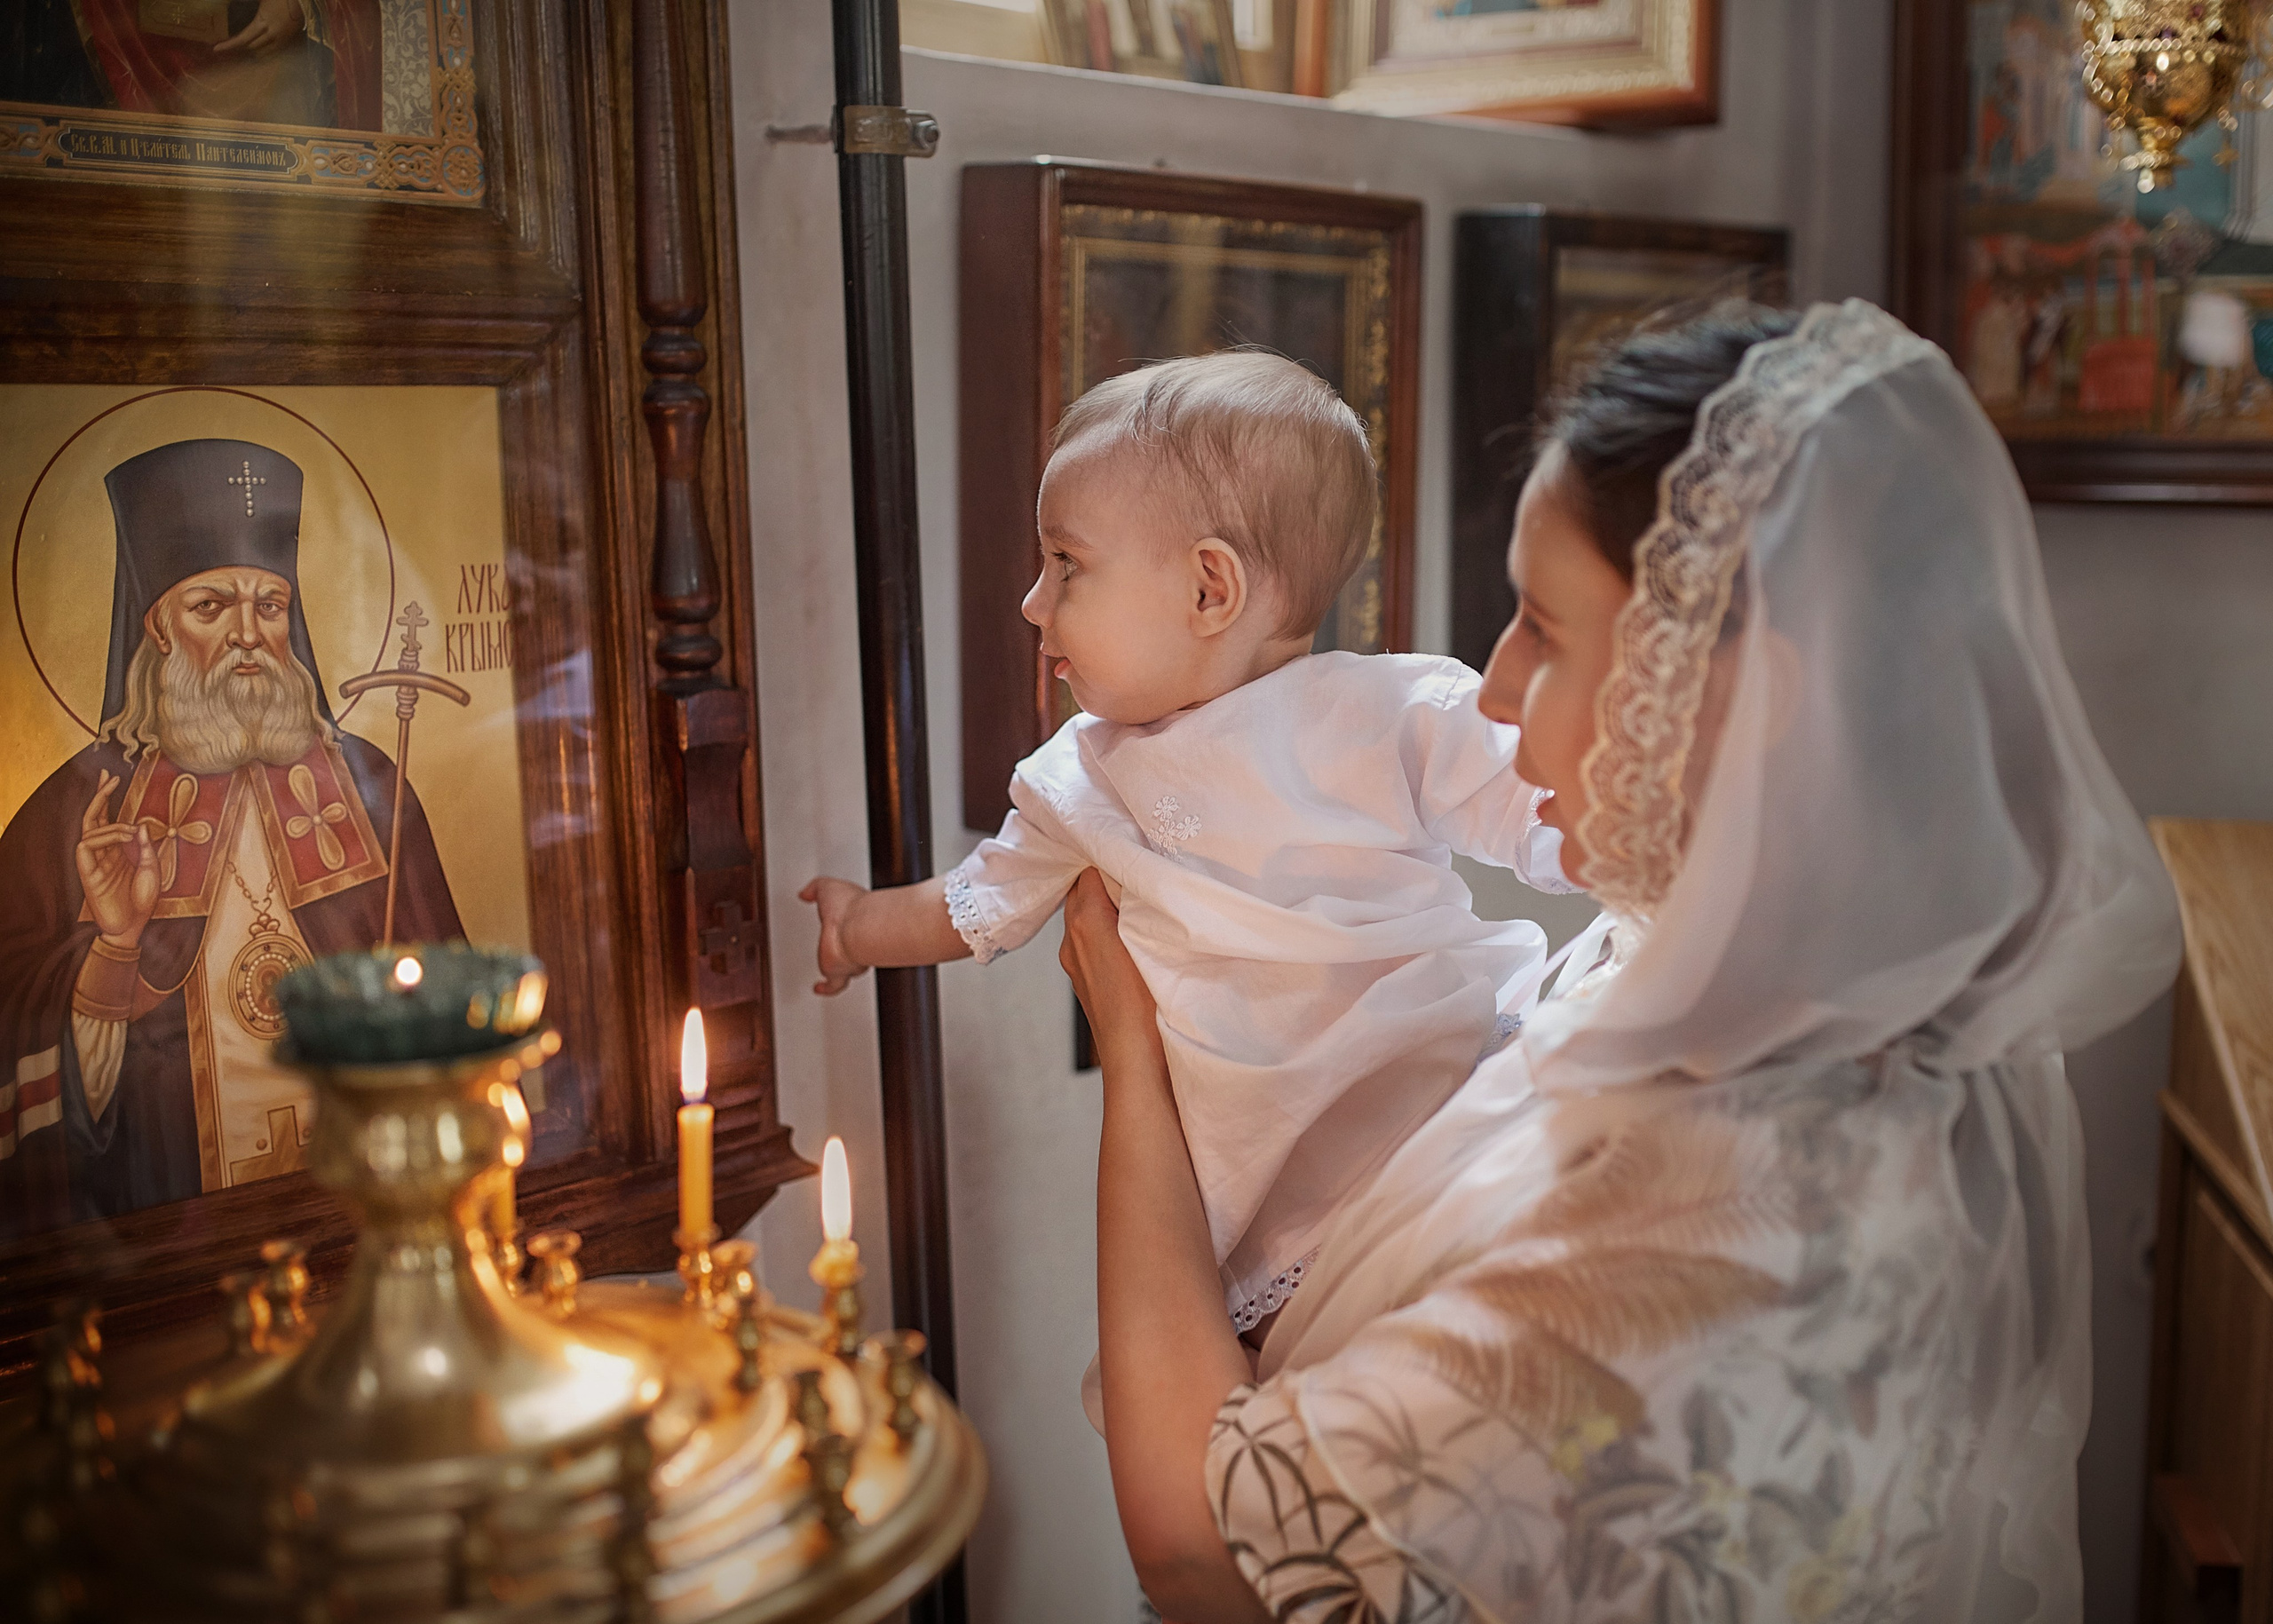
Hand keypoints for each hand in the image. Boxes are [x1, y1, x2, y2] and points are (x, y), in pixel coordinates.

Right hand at [76, 771, 158, 948]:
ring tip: (133, 829)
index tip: (110, 777)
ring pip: (89, 829)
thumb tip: (140, 824)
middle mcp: (102, 852)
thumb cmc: (143, 901)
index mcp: (116, 850)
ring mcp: (93, 861)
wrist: (133, 926)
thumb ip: (146, 847)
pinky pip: (86, 845)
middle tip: (108, 778)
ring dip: (112, 823)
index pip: (106, 818)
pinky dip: (105, 836)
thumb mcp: (152, 869)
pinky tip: (124, 837)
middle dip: (99, 795)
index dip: (106, 797)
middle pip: (93, 817)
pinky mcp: (87, 872)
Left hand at [214, 0, 305, 55]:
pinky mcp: (289, 42)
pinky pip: (273, 53)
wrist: (305, 4)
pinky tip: (260, 47)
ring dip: (253, 51)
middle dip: (241, 47)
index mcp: (262, 23)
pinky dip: (265, 52)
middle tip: (229, 44)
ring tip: (245, 46)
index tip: (216, 49)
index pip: (242, 39)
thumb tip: (228, 1)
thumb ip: (243, 1)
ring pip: (263, 54)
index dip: (229, 45)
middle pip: (251, 48)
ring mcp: (281, 40)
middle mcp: (271, 35)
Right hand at [799, 876, 870, 995]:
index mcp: (856, 920)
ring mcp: (850, 960)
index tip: (840, 928)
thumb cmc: (848, 907)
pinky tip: (819, 988)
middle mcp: (857, 942)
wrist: (855, 928)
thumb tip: (805, 893)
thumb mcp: (827, 888)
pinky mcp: (838, 974)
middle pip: (856, 949)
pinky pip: (833, 986)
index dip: (846, 927)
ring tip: (829, 968)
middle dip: (850, 949)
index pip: (853, 926)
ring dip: (839, 967)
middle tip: (840, 949)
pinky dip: (826, 988)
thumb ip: (815, 888)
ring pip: (848, 967)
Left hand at [1059, 869, 1154, 1050]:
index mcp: (1085, 921)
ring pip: (1088, 917)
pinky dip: (1108, 931)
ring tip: (1141, 903)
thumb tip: (1134, 872)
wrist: (1136, 1062)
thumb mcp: (1148, 940)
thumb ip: (1137, 900)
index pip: (1088, 869)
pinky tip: (1136, 938)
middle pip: (1083, 891)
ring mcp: (1076, 963)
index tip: (1135, 850)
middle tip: (1141, 870)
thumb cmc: (1145, 1006)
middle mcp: (1071, 939)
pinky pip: (1092, 941)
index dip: (1111, 856)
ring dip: (1109, 907)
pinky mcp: (1084, 982)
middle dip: (1109, 878)